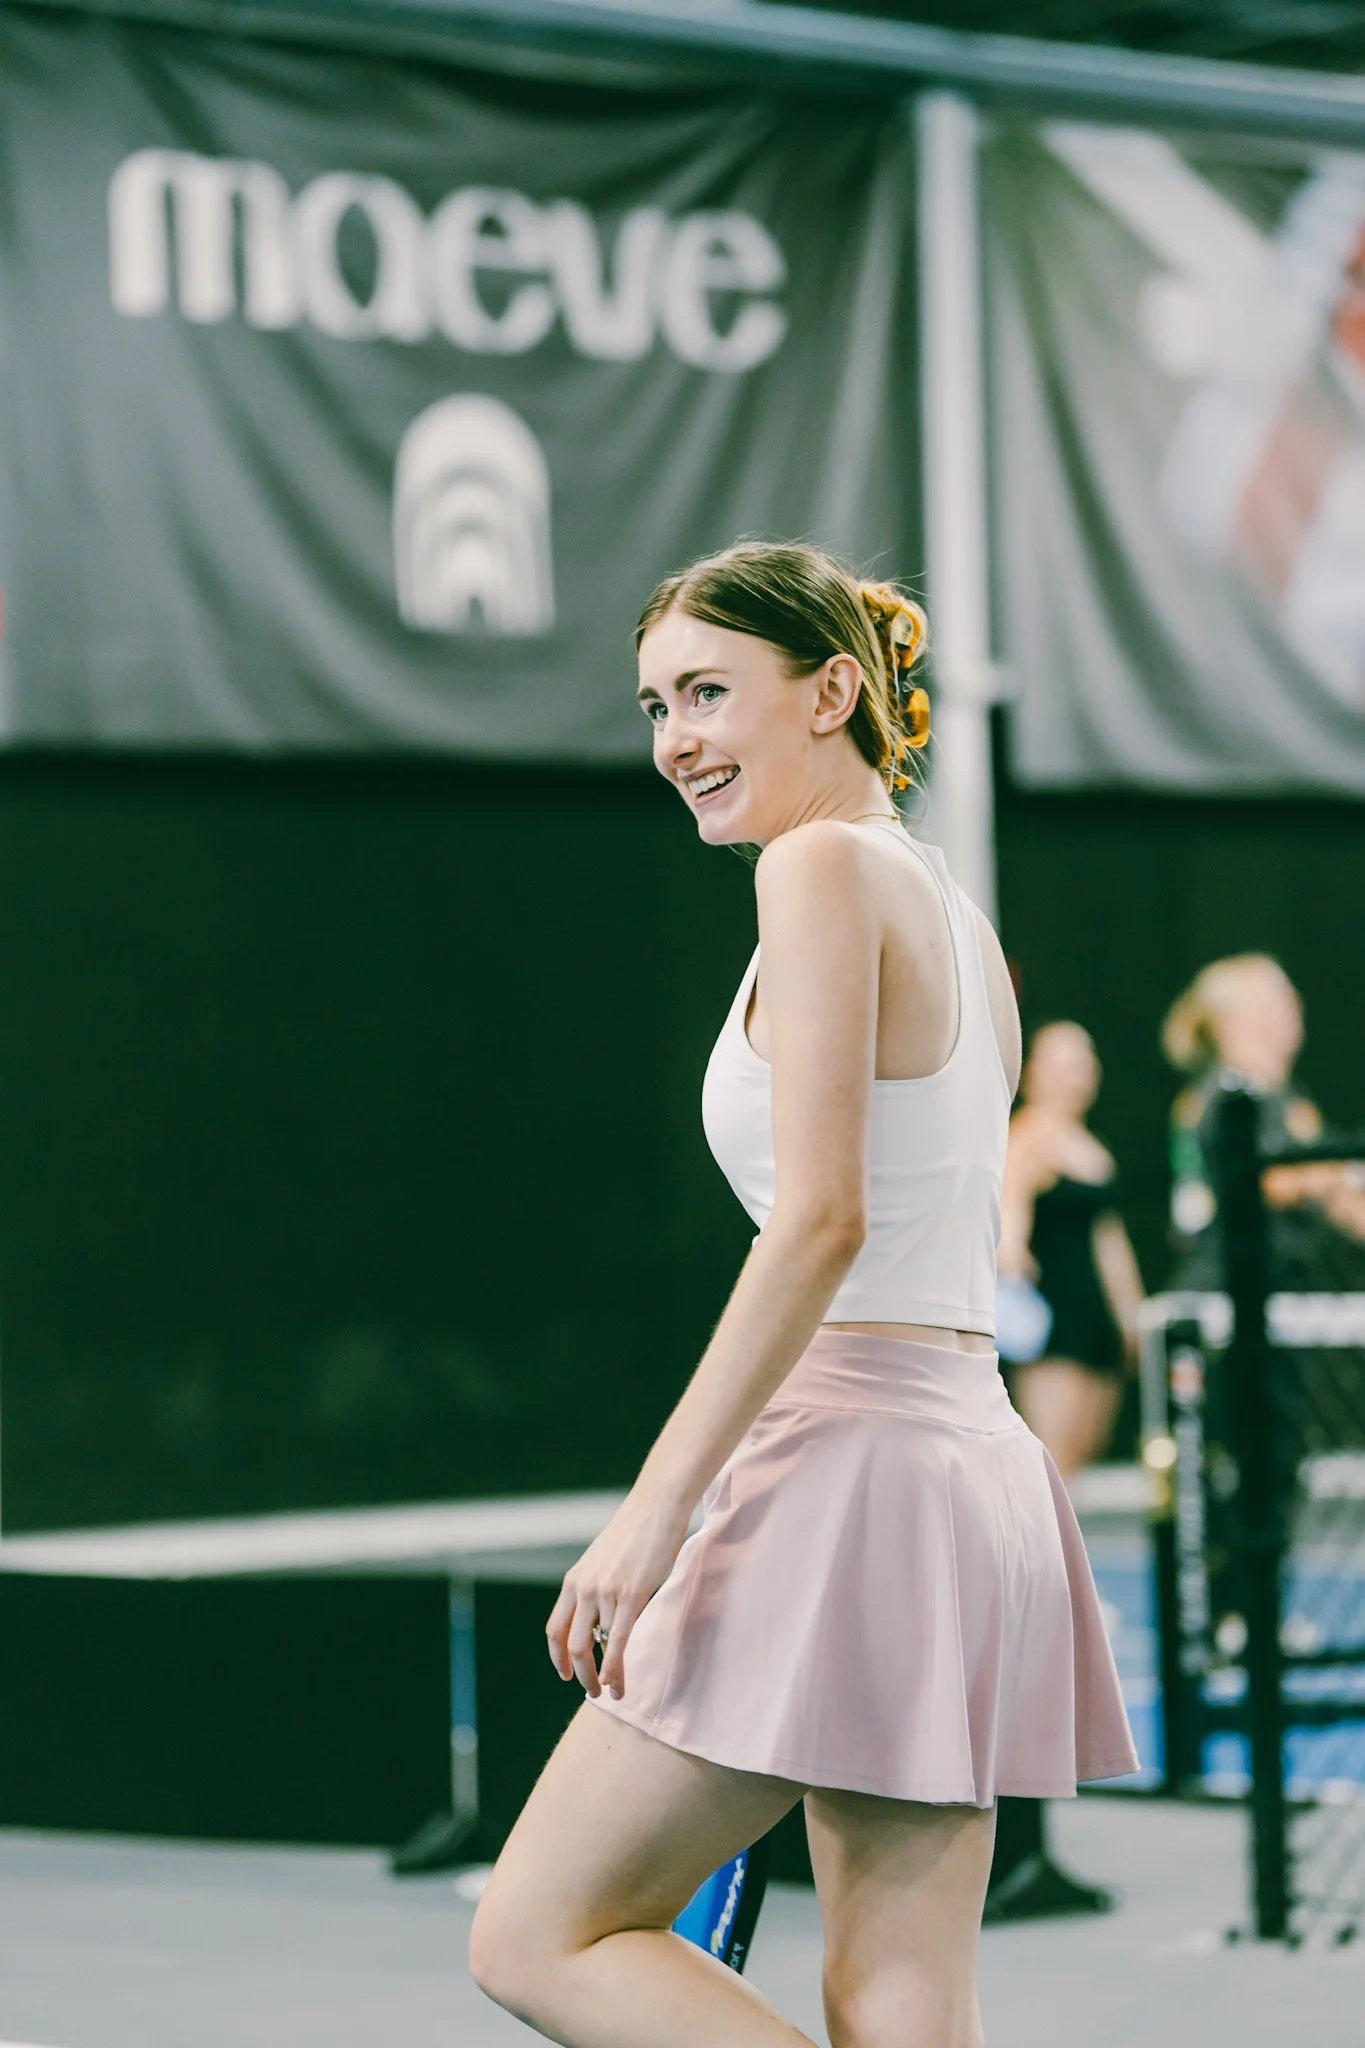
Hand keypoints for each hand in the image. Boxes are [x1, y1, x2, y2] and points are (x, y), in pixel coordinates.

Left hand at [546, 1488, 690, 1700]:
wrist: (655, 1507)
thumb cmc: (634, 1532)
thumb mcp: (602, 1561)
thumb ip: (595, 1587)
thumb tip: (599, 1617)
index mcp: (574, 1580)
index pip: (555, 1629)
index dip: (557, 1657)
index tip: (564, 1674)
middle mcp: (584, 1589)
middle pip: (572, 1645)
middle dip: (580, 1674)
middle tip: (591, 1690)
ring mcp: (606, 1593)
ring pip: (597, 1646)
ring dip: (604, 1675)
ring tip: (613, 1691)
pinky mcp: (631, 1595)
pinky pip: (617, 1641)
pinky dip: (615, 1668)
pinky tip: (618, 1684)